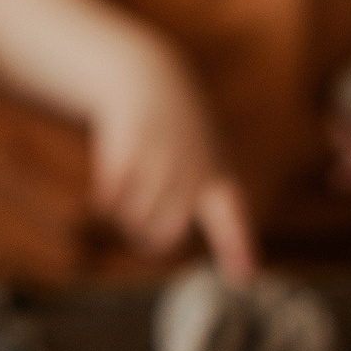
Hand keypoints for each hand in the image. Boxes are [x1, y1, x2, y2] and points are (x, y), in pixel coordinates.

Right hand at [92, 43, 255, 280]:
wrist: (144, 75)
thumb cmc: (176, 131)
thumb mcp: (207, 161)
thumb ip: (221, 211)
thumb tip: (245, 273)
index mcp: (214, 176)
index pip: (229, 217)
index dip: (235, 247)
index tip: (243, 276)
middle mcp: (190, 170)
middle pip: (165, 236)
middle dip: (146, 238)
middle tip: (137, 224)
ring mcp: (159, 159)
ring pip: (134, 220)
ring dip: (122, 217)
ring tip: (123, 194)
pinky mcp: (125, 149)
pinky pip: (109, 201)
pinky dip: (104, 202)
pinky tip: (106, 188)